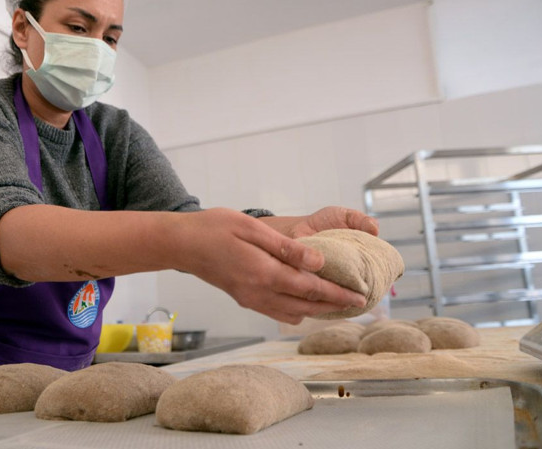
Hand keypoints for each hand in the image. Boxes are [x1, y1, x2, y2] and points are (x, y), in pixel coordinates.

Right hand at [169, 208, 366, 323]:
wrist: (180, 244)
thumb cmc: (214, 228)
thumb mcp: (251, 228)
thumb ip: (286, 247)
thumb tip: (319, 262)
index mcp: (264, 273)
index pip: (311, 288)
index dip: (338, 293)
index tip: (361, 295)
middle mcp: (259, 292)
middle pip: (306, 305)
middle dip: (335, 306)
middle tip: (359, 302)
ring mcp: (250, 299)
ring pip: (293, 313)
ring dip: (317, 310)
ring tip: (337, 302)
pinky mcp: (244, 299)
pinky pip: (277, 312)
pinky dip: (297, 310)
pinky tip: (305, 301)